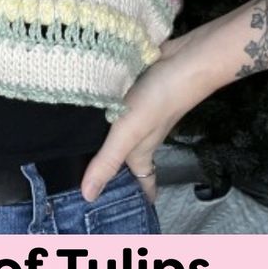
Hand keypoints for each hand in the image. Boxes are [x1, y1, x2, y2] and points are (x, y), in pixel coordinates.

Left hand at [81, 32, 201, 203]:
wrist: (185, 60)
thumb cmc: (159, 100)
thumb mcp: (129, 132)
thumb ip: (107, 160)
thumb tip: (88, 197)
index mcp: (140, 150)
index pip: (142, 180)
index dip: (138, 195)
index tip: (130, 208)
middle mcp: (141, 134)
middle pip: (130, 157)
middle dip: (117, 168)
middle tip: (92, 175)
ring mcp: (140, 111)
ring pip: (124, 131)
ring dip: (109, 137)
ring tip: (83, 142)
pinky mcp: (135, 90)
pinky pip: (120, 106)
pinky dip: (108, 109)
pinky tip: (89, 104)